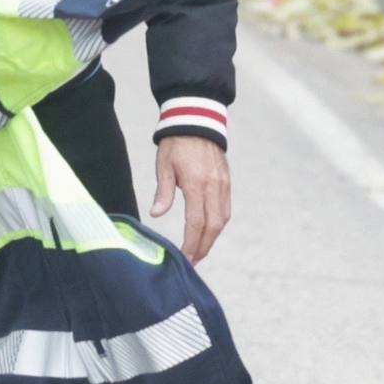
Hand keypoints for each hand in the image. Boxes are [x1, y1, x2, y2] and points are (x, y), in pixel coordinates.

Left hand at [150, 136, 231, 262]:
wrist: (197, 122)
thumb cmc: (176, 145)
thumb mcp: (164, 166)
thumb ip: (163, 192)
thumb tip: (156, 214)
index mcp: (197, 184)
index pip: (196, 221)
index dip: (191, 242)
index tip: (185, 257)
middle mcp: (214, 187)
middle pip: (213, 225)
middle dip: (204, 246)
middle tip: (193, 261)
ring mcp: (224, 185)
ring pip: (223, 219)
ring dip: (212, 238)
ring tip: (199, 251)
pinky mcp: (227, 182)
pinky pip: (226, 208)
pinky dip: (218, 224)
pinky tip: (208, 232)